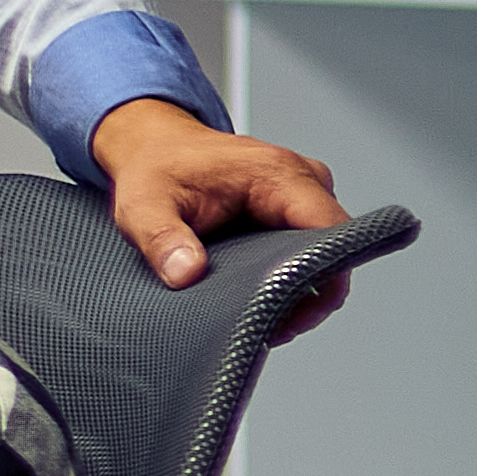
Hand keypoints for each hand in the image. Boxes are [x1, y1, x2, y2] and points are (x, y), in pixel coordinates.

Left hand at [87, 95, 348, 294]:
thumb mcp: (143, 206)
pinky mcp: (293, 211)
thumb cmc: (156, 169)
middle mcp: (302, 180)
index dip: (323, 277)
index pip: (331, 231)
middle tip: (266, 325)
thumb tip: (187, 273)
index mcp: (277, 173)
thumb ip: (162, 240)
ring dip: (295, 288)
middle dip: (306, 294)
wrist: (155, 150)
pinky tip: (258, 297)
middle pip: (333, 249)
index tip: (290, 315)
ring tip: (256, 314)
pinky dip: (287, 278)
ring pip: (323, 255)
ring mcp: (302, 196)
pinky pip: (307, 252)